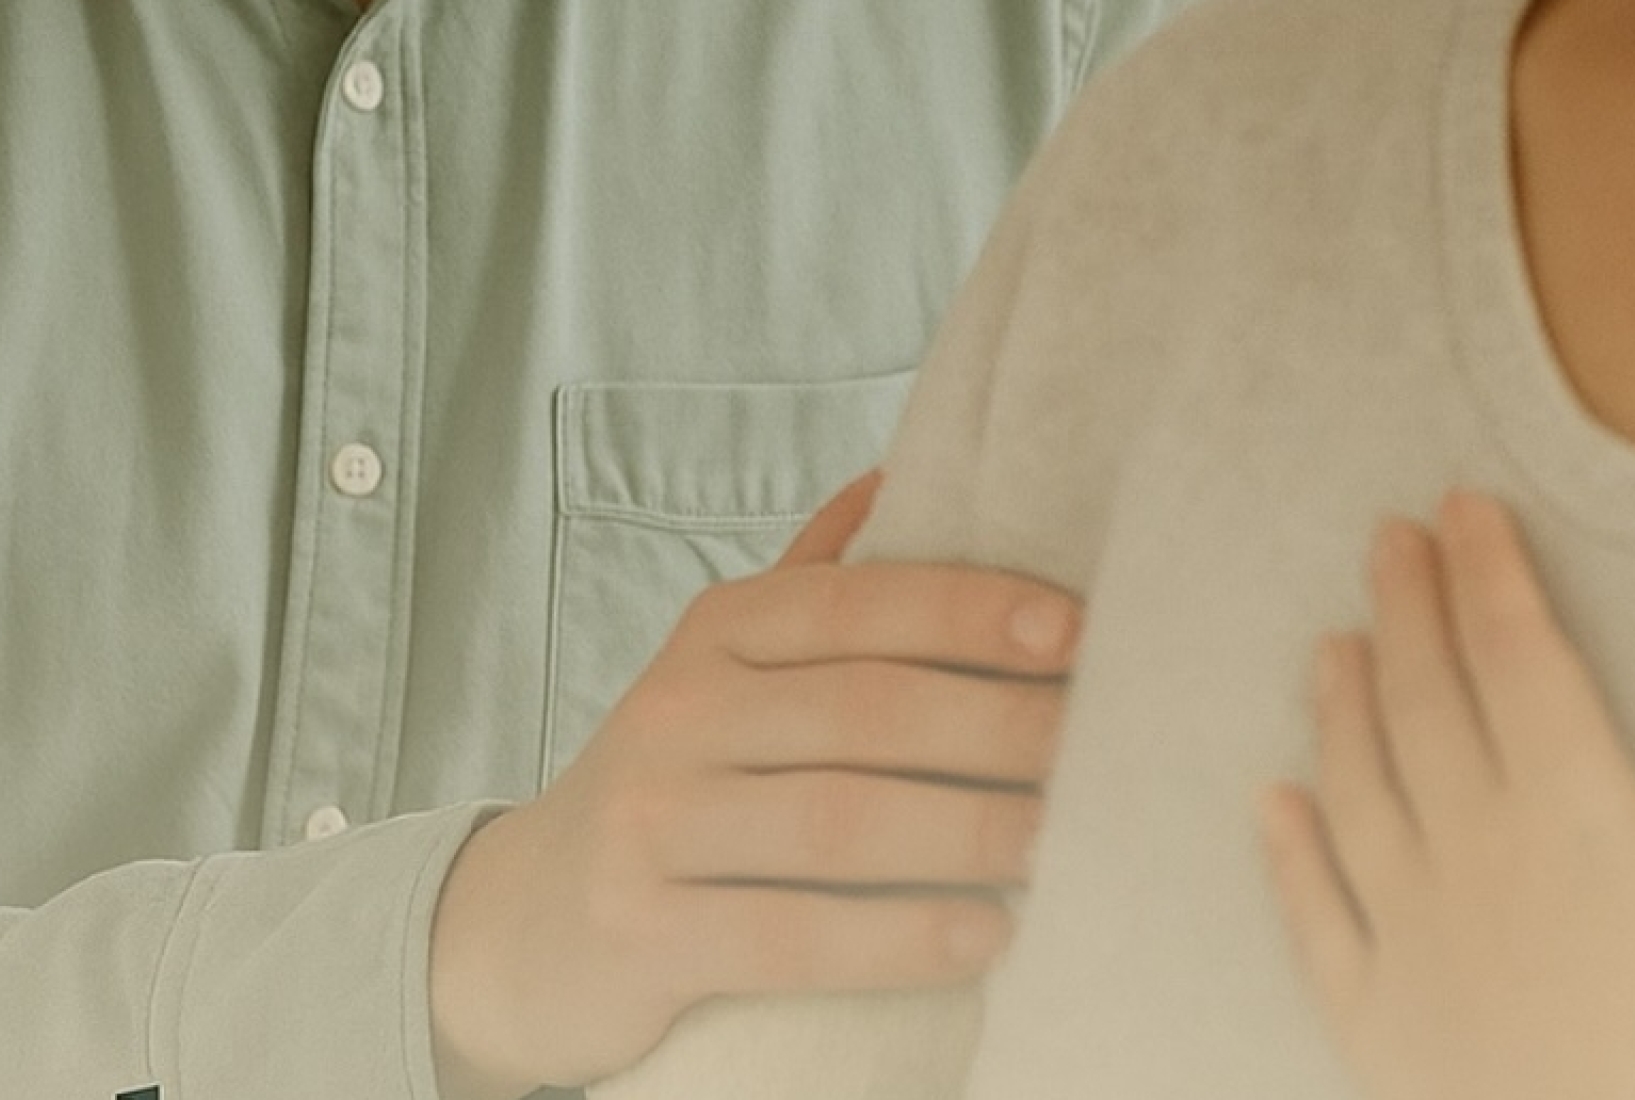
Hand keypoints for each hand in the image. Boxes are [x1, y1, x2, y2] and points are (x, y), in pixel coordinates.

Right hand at [428, 470, 1083, 1096]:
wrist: (523, 920)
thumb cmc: (674, 786)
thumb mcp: (722, 672)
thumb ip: (810, 586)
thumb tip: (901, 470)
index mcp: (715, 634)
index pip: (853, 604)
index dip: (968, 611)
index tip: (1078, 633)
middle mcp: (677, 713)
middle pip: (864, 713)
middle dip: (1001, 730)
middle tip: (1110, 752)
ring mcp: (652, 822)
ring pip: (836, 823)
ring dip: (969, 833)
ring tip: (1067, 846)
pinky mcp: (644, 930)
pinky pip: (791, 934)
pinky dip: (898, 939)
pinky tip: (985, 936)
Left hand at [1262, 492, 1634, 1099]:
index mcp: (1584, 819)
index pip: (1520, 661)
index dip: (1489, 575)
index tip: (1460, 503)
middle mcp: (1477, 861)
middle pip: (1425, 706)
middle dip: (1405, 611)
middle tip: (1385, 537)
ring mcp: (1413, 941)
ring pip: (1356, 793)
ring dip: (1340, 710)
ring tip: (1330, 643)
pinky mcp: (1376, 1025)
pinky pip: (1315, 918)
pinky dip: (1288, 852)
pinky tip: (1269, 802)